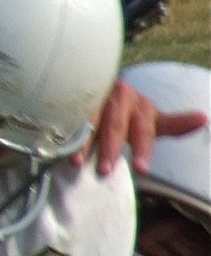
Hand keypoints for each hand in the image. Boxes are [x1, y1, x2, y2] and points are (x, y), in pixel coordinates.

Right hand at [76, 78, 207, 175]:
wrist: (102, 83)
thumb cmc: (128, 111)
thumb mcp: (151, 118)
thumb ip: (173, 124)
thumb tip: (204, 118)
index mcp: (142, 108)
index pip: (144, 131)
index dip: (142, 150)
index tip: (141, 170)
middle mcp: (121, 99)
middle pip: (116, 127)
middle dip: (110, 149)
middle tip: (105, 171)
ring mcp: (96, 97)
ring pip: (91, 121)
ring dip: (84, 143)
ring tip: (78, 163)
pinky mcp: (76, 98)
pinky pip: (72, 116)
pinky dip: (66, 132)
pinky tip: (59, 146)